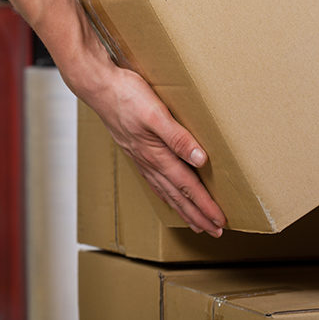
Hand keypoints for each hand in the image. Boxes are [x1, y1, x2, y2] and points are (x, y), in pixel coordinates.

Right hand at [87, 65, 225, 236]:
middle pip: (178, 196)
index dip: (204, 205)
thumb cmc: (127, 95)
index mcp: (156, 155)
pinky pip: (154, 182)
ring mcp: (140, 158)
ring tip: (196, 224)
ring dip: (183, 209)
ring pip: (166, 192)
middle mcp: (148, 162)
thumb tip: (200, 158)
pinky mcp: (135, 151)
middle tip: (215, 232)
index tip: (219, 221)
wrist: (99, 87)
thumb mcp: (156, 113)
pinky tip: (168, 197)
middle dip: (197, 215)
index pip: (187, 187)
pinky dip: (165, 195)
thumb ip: (178, 137)